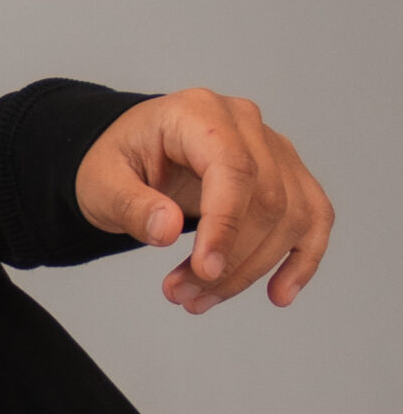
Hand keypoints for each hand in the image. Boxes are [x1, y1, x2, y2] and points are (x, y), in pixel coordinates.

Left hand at [75, 90, 332, 312]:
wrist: (130, 153)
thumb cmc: (116, 161)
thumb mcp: (100, 182)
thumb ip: (130, 205)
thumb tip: (166, 230)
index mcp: (198, 113)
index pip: (234, 169)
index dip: (226, 225)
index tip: (205, 271)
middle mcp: (245, 124)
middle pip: (267, 199)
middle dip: (229, 260)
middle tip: (181, 295)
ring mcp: (272, 148)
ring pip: (291, 216)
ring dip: (250, 270)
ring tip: (197, 300)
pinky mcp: (287, 176)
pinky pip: (312, 218)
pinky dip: (301, 259)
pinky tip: (279, 294)